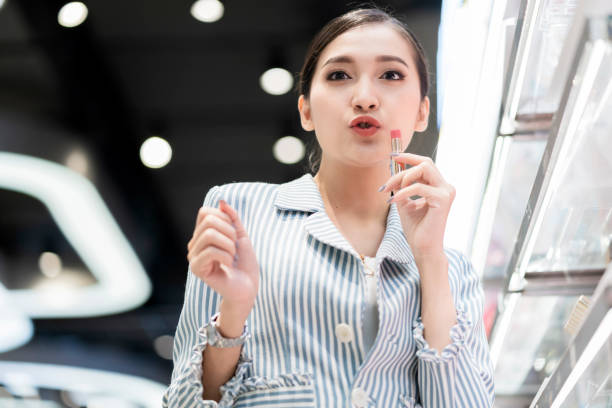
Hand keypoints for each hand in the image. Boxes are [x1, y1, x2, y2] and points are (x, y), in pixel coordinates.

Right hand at [187, 200, 258, 318]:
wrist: (248, 287)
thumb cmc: (244, 263)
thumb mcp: (241, 235)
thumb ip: (232, 218)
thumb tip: (221, 201)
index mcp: (202, 234)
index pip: (205, 212)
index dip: (224, 218)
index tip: (234, 233)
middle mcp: (194, 244)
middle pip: (208, 221)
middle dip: (229, 231)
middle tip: (235, 247)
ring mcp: (193, 256)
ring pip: (209, 235)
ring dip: (229, 245)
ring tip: (232, 256)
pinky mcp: (196, 269)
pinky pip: (210, 251)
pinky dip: (226, 256)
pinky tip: (228, 265)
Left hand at [380, 153, 454, 255]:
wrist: (423, 248)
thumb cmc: (416, 228)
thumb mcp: (405, 203)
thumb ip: (402, 187)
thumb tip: (393, 171)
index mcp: (439, 187)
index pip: (426, 164)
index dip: (409, 157)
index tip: (392, 157)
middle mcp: (446, 187)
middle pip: (425, 163)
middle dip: (403, 168)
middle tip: (388, 181)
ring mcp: (446, 192)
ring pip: (424, 168)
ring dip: (403, 177)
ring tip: (391, 191)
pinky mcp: (442, 199)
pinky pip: (419, 187)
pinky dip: (403, 191)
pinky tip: (394, 200)